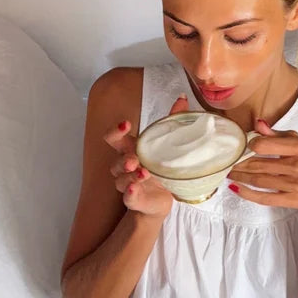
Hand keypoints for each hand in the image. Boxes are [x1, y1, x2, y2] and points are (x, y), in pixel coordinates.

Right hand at [104, 93, 188, 218]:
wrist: (164, 198)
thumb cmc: (161, 168)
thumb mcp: (168, 144)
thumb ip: (173, 121)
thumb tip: (183, 98)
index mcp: (131, 150)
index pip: (114, 138)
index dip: (115, 131)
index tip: (126, 124)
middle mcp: (125, 166)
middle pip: (116, 160)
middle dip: (123, 158)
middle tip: (133, 159)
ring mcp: (128, 184)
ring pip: (121, 179)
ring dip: (131, 176)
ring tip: (144, 173)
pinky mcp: (135, 199)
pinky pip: (128, 197)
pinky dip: (130, 193)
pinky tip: (134, 189)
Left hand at [228, 120, 297, 214]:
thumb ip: (278, 135)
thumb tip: (258, 123)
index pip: (264, 145)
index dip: (248, 147)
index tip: (239, 148)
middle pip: (259, 164)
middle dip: (239, 164)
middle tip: (226, 163)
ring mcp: (296, 185)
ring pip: (259, 181)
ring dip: (240, 177)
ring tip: (229, 173)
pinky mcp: (293, 200)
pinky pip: (264, 198)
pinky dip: (248, 193)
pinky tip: (236, 188)